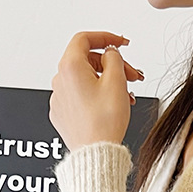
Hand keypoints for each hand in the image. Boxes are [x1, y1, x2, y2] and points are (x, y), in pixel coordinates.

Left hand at [49, 31, 144, 151]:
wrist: (95, 153)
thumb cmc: (103, 124)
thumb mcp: (116, 83)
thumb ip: (114, 59)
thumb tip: (111, 54)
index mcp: (70, 67)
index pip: (85, 39)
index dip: (106, 38)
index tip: (120, 43)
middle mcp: (60, 79)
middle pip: (88, 61)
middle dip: (112, 66)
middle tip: (132, 75)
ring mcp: (60, 97)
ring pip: (86, 80)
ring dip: (107, 83)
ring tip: (126, 96)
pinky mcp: (63, 113)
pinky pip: (81, 96)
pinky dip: (97, 96)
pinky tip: (111, 107)